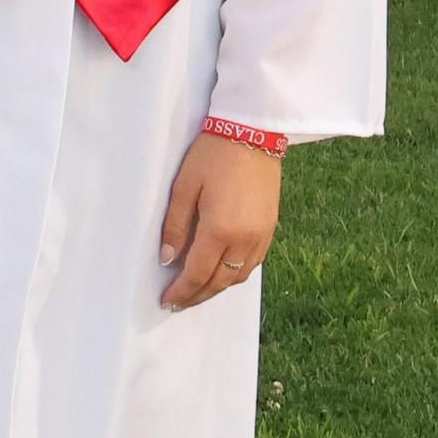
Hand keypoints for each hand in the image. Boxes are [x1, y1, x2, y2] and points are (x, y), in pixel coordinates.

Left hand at [159, 131, 283, 310]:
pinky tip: (221, 273)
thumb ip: (175, 226)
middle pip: (219, 281)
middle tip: (178, 303)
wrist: (253, 133)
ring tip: (197, 292)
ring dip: (216, 288)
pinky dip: (234, 275)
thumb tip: (167, 259)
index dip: (182, 290)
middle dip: (197, 296)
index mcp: (220, 229)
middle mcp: (245, 240)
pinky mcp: (271, 229)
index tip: (167, 300)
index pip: (197, 272)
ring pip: (238, 276)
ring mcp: (262, 236)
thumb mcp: (184, 186)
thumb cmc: (213, 155)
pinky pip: (252, 264)